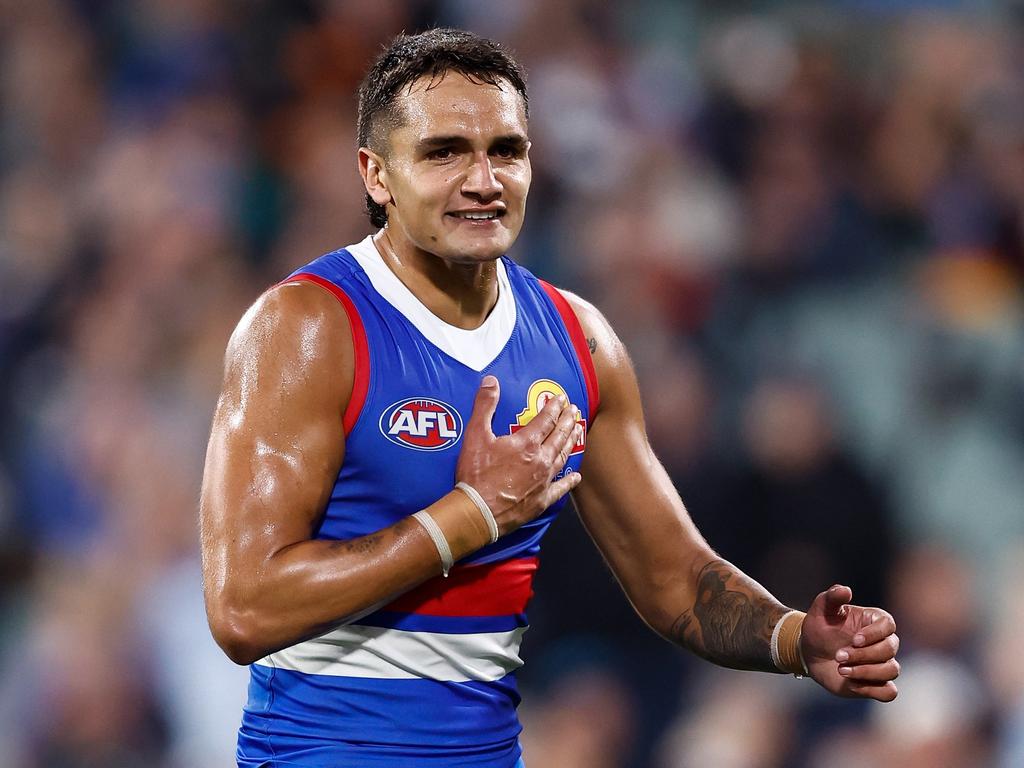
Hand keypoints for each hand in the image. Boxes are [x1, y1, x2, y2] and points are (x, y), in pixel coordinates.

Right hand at [455, 375, 581, 534]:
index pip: (546, 420)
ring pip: (563, 457)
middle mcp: (540, 460)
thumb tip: (491, 381)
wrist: (477, 512)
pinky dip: (569, 481)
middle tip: (575, 410)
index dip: (554, 407)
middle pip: (559, 436)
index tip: (562, 398)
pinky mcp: (541, 500)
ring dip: (571, 442)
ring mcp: (543, 481)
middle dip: (568, 420)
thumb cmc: (475, 474)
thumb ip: (484, 406)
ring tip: (578, 431)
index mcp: (527, 443)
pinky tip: (576, 476)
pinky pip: (560, 488)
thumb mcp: (475, 435)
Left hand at [800, 585, 899, 701]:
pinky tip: (851, 684)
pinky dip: (872, 690)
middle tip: (838, 656)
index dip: (874, 634)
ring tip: (841, 669)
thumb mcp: (821, 609)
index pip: (888, 626)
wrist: (811, 652)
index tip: (854, 639)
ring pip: (892, 670)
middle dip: (864, 655)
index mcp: (875, 621)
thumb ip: (832, 597)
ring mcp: (882, 664)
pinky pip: (889, 692)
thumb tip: (845, 590)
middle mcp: (883, 642)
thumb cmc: (820, 627)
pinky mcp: (876, 684)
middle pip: (889, 650)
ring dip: (866, 672)